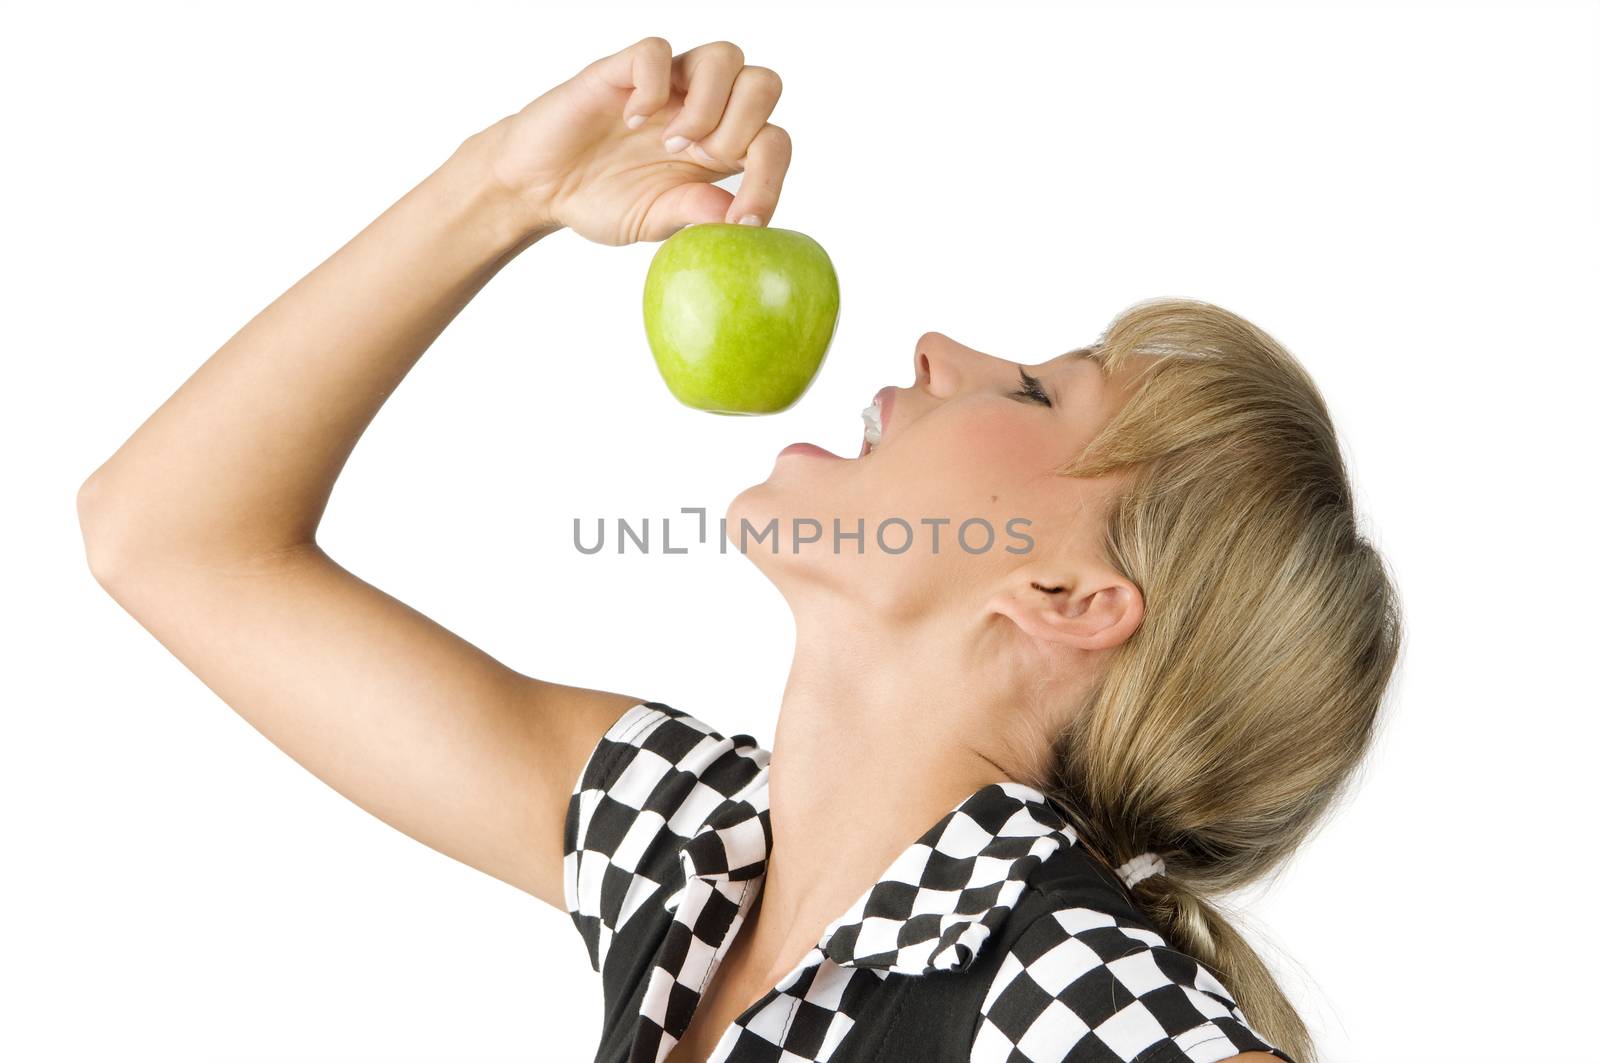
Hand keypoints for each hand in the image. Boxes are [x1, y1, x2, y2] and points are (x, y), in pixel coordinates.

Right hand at [481, 36, 791, 245]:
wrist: (539, 187)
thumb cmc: (601, 199)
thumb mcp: (655, 219)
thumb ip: (695, 212)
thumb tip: (738, 219)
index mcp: (719, 149)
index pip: (773, 143)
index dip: (771, 179)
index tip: (745, 220)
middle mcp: (701, 109)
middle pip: (765, 84)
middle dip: (743, 128)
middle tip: (701, 160)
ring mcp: (665, 86)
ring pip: (725, 56)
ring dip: (708, 105)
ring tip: (669, 142)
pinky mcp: (623, 70)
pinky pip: (657, 51)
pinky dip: (651, 88)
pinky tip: (630, 118)